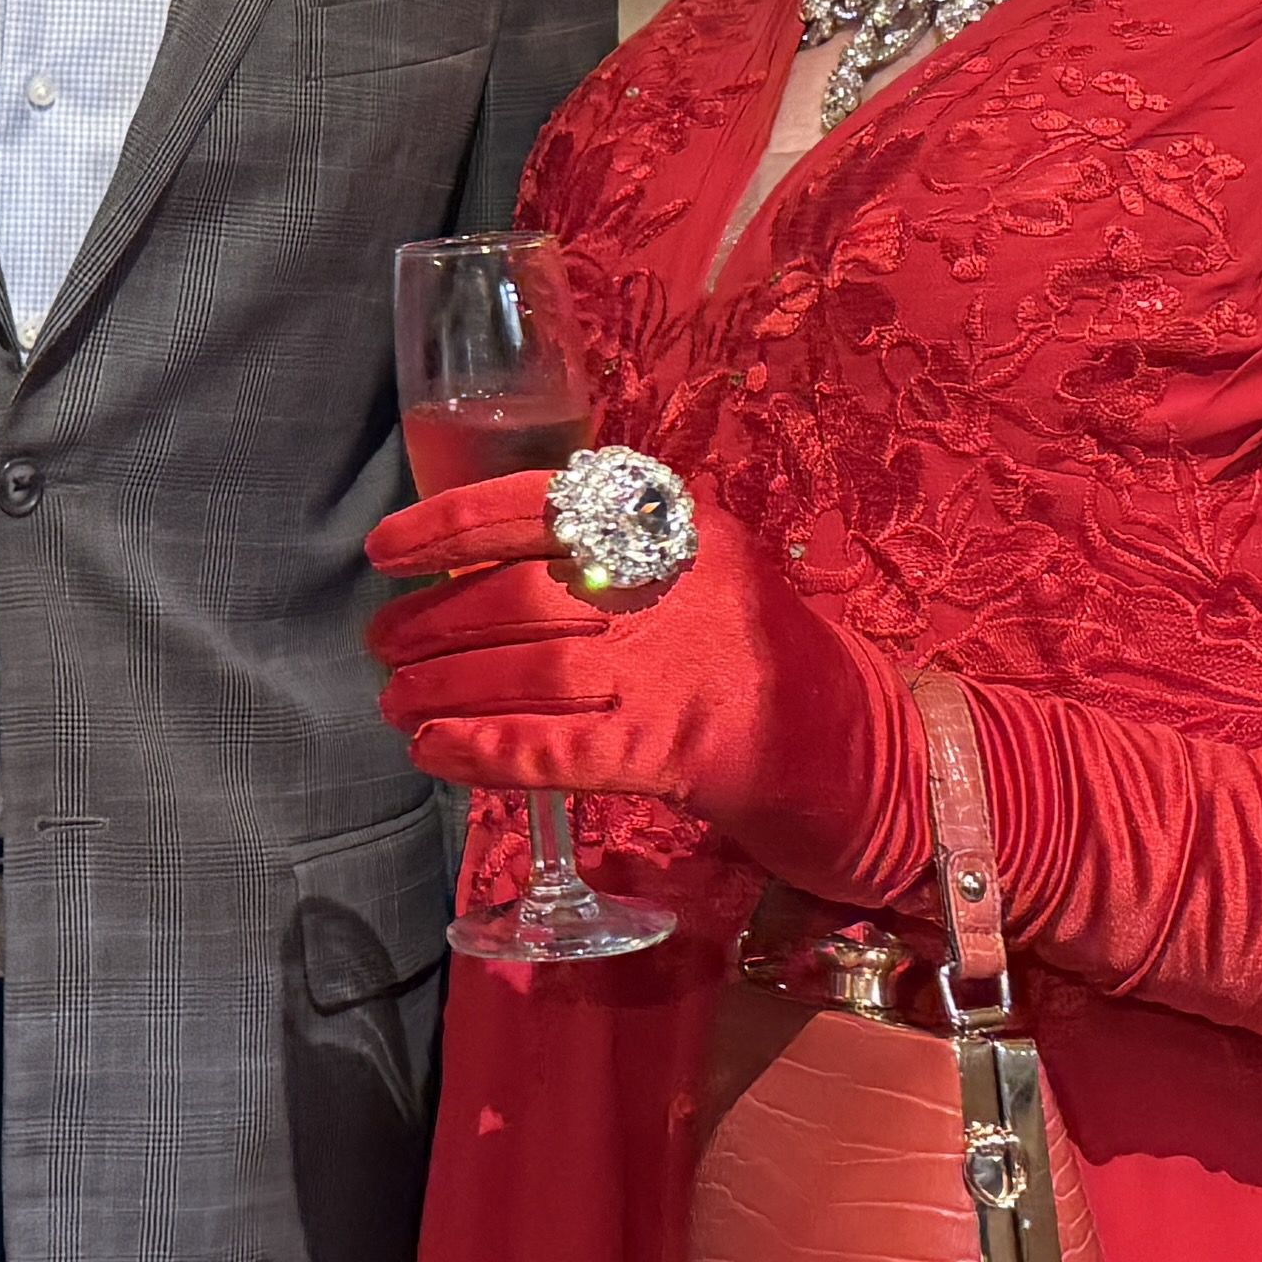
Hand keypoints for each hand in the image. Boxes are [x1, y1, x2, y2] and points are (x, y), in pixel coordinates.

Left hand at [366, 464, 927, 909]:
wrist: (877, 760)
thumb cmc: (775, 671)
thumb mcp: (704, 582)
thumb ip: (618, 564)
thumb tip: (482, 573)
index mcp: (683, 524)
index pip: (542, 501)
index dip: (450, 524)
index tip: (387, 552)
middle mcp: (682, 580)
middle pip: (522, 594)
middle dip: (434, 623)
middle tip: (384, 650)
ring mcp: (686, 664)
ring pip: (529, 668)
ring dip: (444, 689)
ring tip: (397, 706)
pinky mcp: (684, 749)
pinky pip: (556, 746)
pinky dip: (482, 749)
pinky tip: (435, 755)